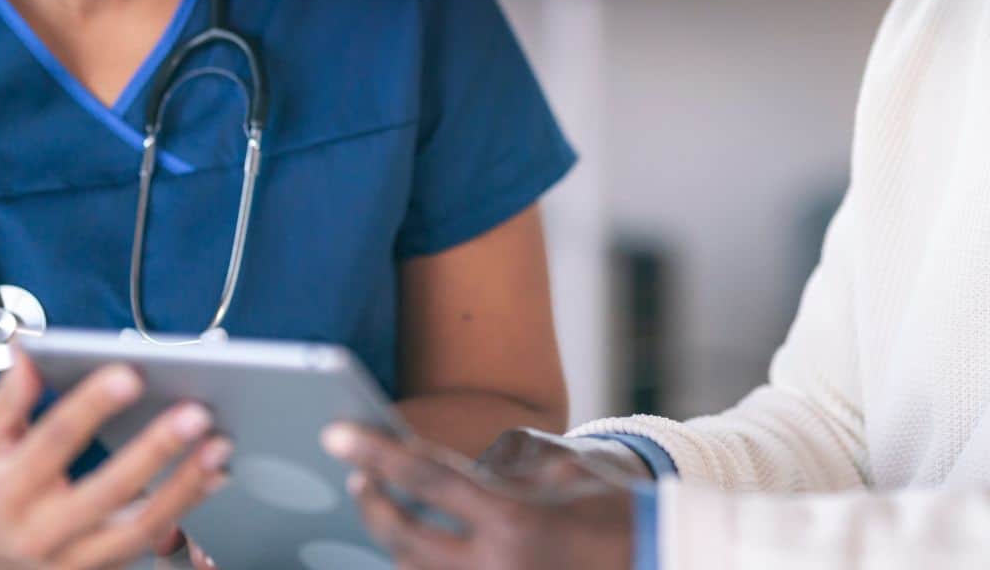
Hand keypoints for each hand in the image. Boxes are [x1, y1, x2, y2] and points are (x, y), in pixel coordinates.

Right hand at [0, 349, 232, 568]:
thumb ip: (8, 396)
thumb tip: (30, 351)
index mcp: (7, 489)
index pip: (53, 441)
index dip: (91, 406)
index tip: (130, 372)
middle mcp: (39, 532)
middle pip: (105, 493)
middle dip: (154, 452)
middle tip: (197, 413)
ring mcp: (70, 559)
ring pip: (135, 530)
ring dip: (184, 488)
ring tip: (220, 446)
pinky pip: (147, 543)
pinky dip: (185, 510)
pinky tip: (214, 476)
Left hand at [322, 425, 633, 569]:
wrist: (654, 564)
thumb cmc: (611, 511)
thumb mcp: (560, 471)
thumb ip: (500, 469)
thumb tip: (444, 468)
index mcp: (513, 518)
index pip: (425, 476)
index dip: (375, 451)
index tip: (335, 433)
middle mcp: (496, 567)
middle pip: (404, 537)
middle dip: (373, 503)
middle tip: (356, 476)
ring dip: (393, 540)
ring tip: (383, 506)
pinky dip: (421, 566)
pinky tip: (414, 545)